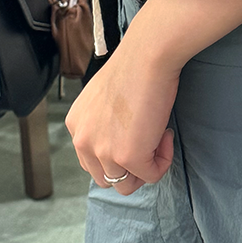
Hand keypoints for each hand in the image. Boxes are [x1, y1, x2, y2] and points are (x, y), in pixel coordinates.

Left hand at [65, 34, 178, 194]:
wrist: (147, 57)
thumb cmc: (133, 68)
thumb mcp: (104, 98)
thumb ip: (105, 122)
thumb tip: (126, 138)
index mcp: (76, 125)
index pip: (91, 161)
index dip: (118, 155)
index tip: (137, 135)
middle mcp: (83, 142)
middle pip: (105, 178)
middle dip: (130, 168)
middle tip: (150, 145)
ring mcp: (104, 152)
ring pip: (125, 185)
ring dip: (146, 168)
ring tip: (158, 139)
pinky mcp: (129, 157)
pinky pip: (152, 175)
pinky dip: (164, 160)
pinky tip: (165, 134)